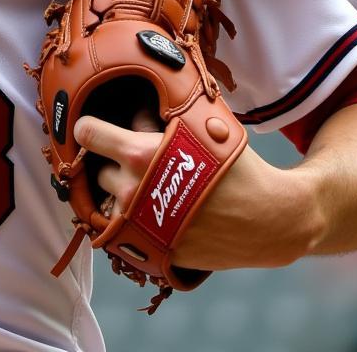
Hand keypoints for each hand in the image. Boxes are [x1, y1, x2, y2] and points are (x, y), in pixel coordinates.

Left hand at [74, 114, 318, 270]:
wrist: (268, 221)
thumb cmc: (236, 166)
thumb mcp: (201, 124)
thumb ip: (161, 114)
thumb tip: (133, 104)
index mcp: (139, 156)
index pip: (88, 134)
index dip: (88, 126)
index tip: (90, 125)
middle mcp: (132, 194)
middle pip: (98, 169)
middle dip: (114, 159)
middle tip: (140, 152)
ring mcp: (140, 227)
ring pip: (110, 200)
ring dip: (121, 189)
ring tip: (148, 181)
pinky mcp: (151, 251)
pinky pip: (124, 230)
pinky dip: (131, 217)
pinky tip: (152, 206)